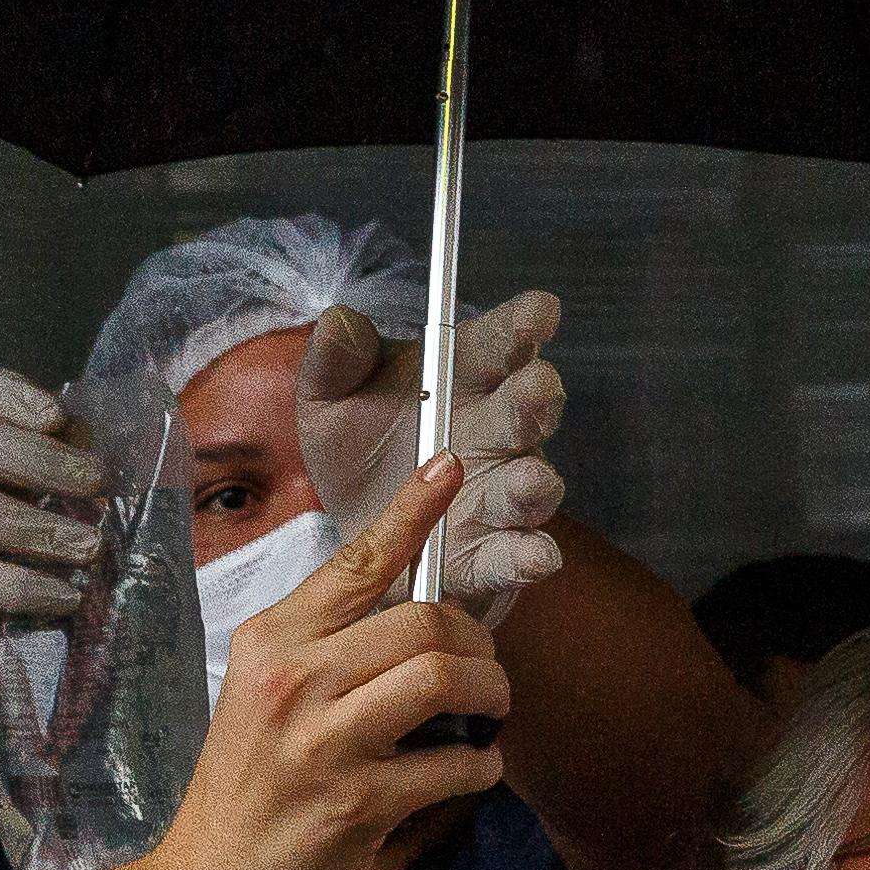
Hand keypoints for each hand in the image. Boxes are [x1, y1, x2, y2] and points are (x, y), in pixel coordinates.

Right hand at [0, 360, 107, 663]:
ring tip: (93, 547)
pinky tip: (67, 598)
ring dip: (39, 526)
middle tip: (98, 482)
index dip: (5, 391)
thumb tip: (92, 445)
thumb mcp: (9, 498)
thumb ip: (41, 464)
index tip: (58, 416)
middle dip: (39, 459)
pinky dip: (24, 587)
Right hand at [149, 454, 509, 869]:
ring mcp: (323, 742)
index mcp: (271, 640)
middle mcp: (293, 680)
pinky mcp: (354, 802)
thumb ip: (326, 649)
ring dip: (492, 695)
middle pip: (423, 620)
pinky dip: (483, 765)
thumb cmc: (247, 789)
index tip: (451, 467)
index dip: (412, 509)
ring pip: (444, 679)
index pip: (357, 560)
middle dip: (478, 644)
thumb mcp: (264, 696)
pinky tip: (474, 769)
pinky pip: (455, 765)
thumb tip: (415, 610)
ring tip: (492, 713)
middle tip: (489, 672)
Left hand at [293, 290, 568, 625]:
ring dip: (533, 483)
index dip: (526, 324)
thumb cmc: (356, 449)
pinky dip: (529, 557)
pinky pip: (520, 555)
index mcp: (466, 376)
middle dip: (538, 397)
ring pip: (534, 484)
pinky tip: (533, 557)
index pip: (503, 341)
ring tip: (525, 482)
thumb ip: (335, 362)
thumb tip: (339, 323)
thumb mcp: (328, 400)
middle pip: (531, 408)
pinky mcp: (495, 554)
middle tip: (537, 386)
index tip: (541, 312)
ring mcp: (502, 493)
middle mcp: (498, 431)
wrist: (354, 529)